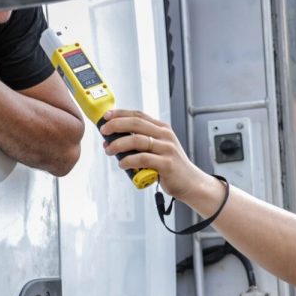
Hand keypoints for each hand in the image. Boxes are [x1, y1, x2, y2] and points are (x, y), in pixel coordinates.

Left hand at [98, 110, 215, 203]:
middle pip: (136, 124)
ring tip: (109, 150)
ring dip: (119, 144)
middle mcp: (165, 135)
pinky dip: (129, 160)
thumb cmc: (171, 166)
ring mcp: (167, 149)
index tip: (106, 116)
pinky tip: (122, 164)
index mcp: (162, 129)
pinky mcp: (166, 164)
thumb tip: (114, 141)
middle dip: (116, 125)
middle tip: (104, 131)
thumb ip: (140, 142)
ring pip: (137, 140)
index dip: (120, 113)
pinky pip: (143, 159)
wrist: (190, 183)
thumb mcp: (159, 148)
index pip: (138, 115)